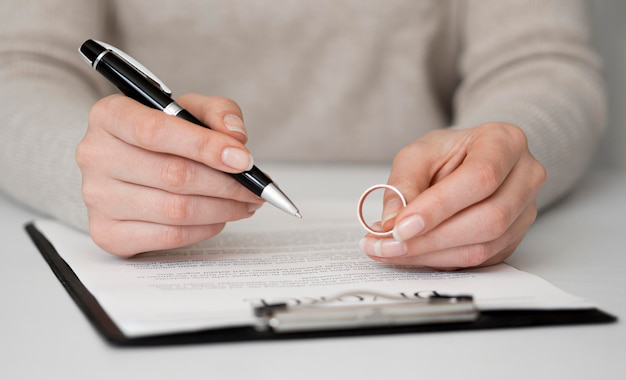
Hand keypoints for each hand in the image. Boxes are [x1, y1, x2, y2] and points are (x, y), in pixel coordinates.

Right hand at [76, 94, 263, 256]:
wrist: (126, 164)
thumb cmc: (162, 135)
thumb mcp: (189, 109)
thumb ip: (217, 113)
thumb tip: (236, 138)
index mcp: (109, 115)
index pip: (156, 131)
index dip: (205, 147)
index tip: (244, 160)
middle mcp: (95, 155)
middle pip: (174, 175)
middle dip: (227, 184)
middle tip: (256, 189)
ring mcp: (97, 198)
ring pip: (176, 211)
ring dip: (223, 209)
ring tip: (246, 203)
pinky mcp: (107, 233)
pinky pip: (169, 236)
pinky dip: (205, 229)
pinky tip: (220, 217)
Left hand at [359, 123, 546, 269]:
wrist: (469, 161)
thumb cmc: (447, 153)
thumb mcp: (418, 154)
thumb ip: (403, 184)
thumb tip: (392, 223)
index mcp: (505, 142)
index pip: (480, 178)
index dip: (439, 207)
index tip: (401, 226)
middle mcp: (525, 177)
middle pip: (488, 219)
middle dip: (430, 239)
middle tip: (387, 245)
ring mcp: (525, 212)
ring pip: (483, 246)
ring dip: (431, 255)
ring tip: (390, 250)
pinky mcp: (513, 239)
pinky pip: (478, 261)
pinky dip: (439, 261)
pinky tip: (411, 254)